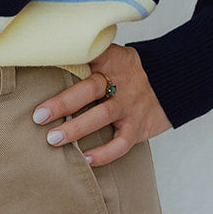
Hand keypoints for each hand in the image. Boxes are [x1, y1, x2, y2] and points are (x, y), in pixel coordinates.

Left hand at [31, 44, 171, 167]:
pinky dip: (104, 154)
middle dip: (62, 103)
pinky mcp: (138, 127)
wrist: (174, 80)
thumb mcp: (112, 54)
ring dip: (76, 129)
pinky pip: (120, 143)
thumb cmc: (130, 69)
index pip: (85, 56)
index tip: (40, 67)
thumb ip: (87, 56)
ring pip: (102, 117)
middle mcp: (119, 82)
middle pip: (89, 90)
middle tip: (38, 116)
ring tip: (53, 139)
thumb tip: (51, 54)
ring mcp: (129, 105)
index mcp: (109, 60)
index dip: (64, 61)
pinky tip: (86, 159)